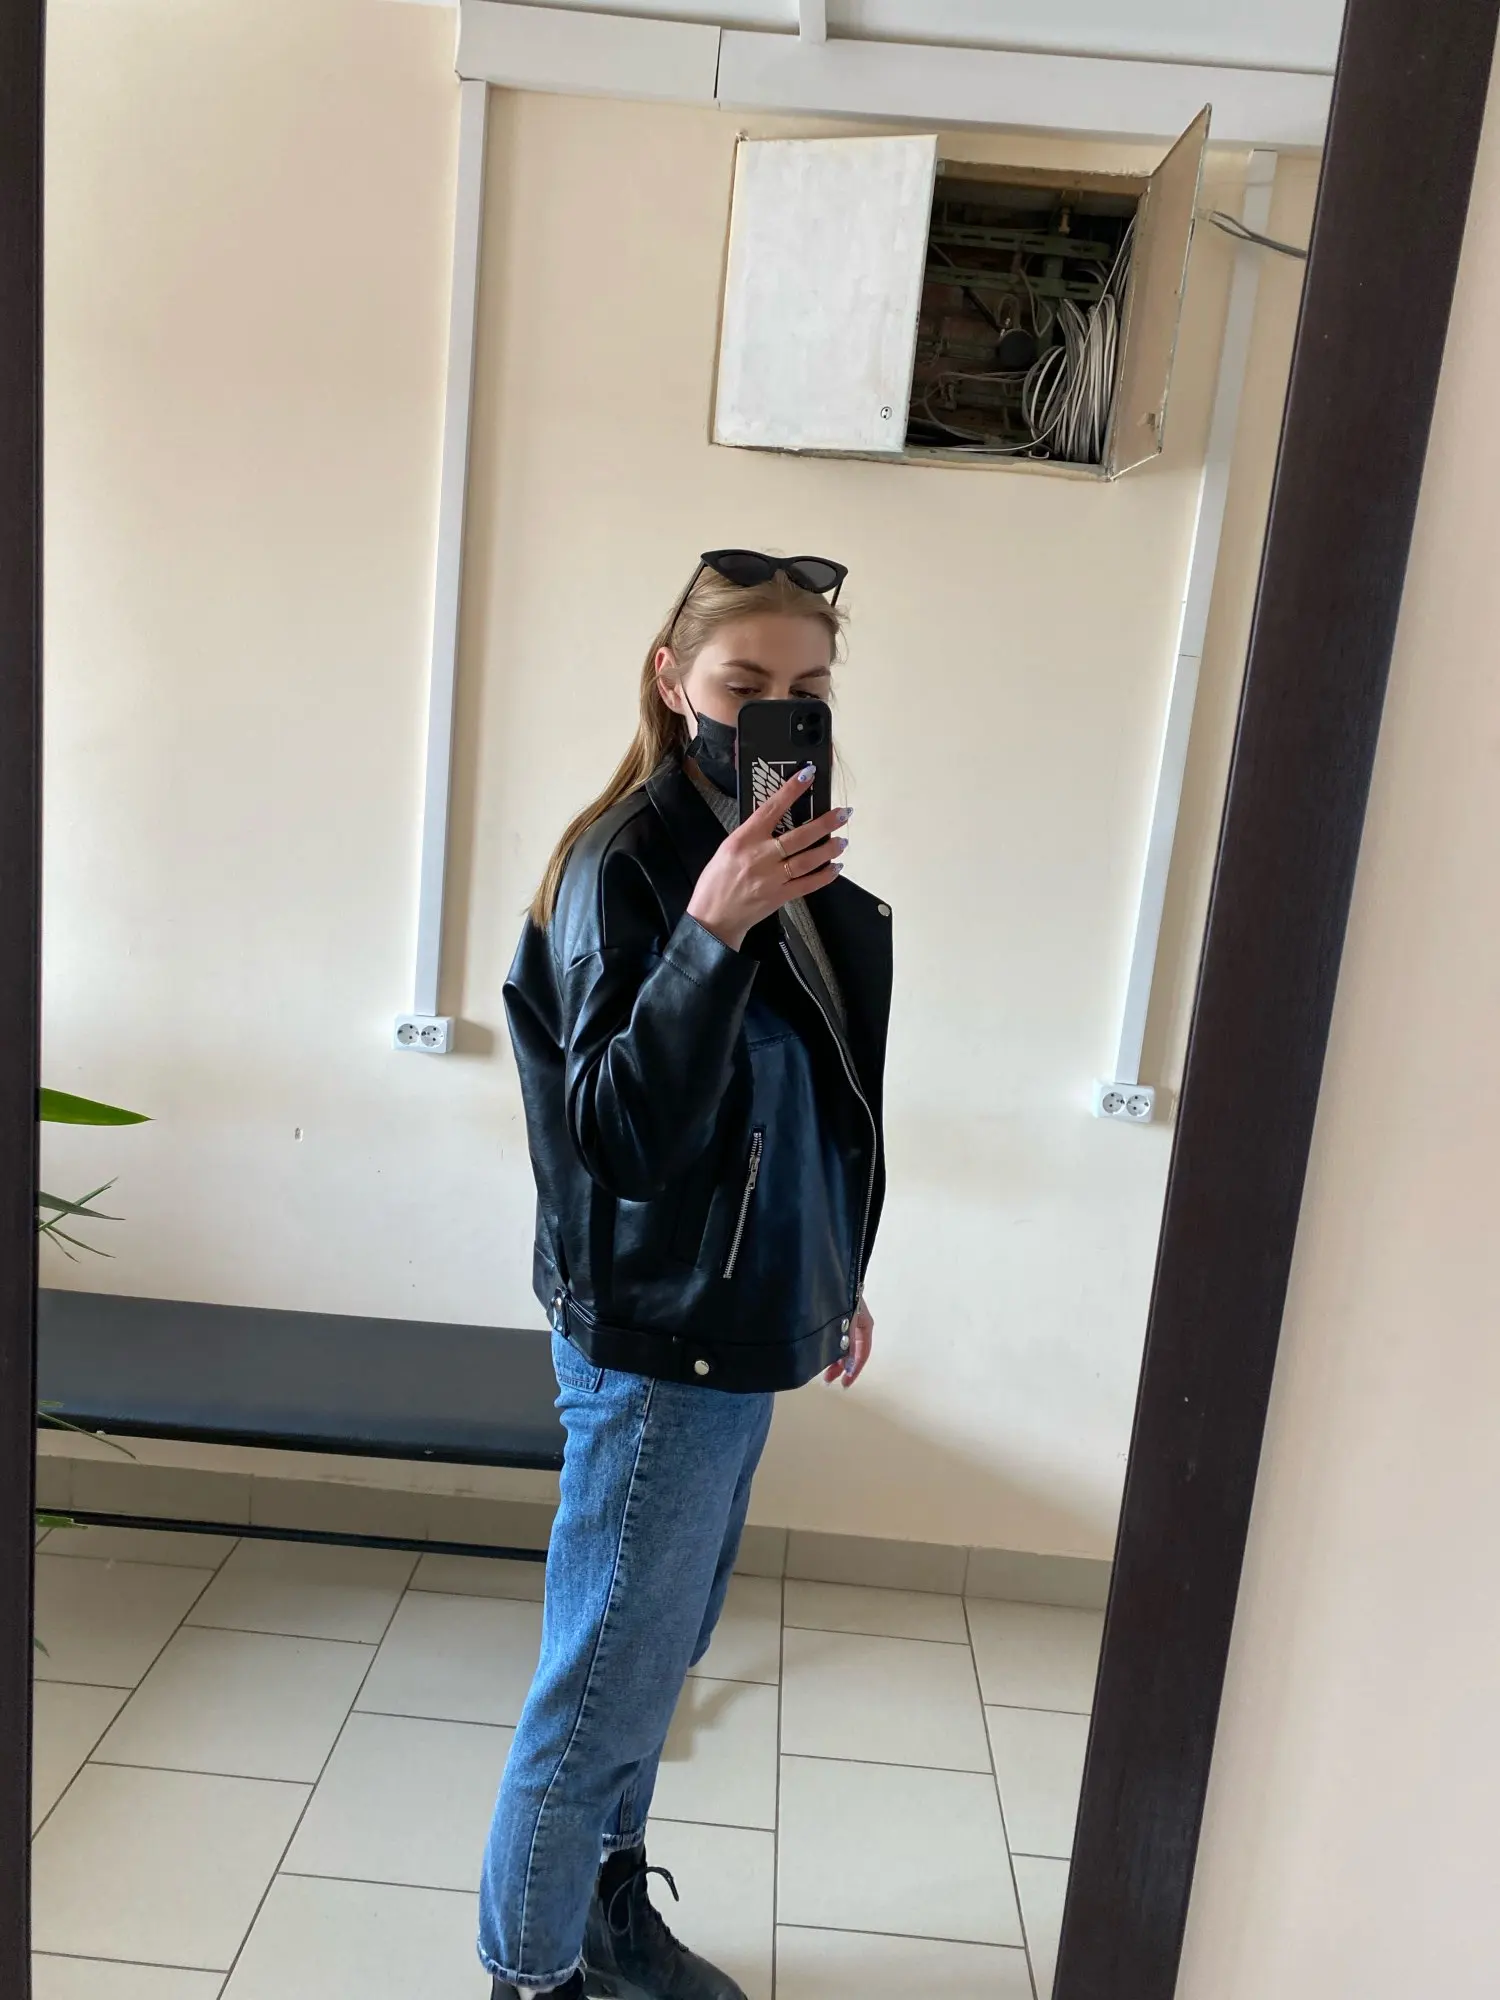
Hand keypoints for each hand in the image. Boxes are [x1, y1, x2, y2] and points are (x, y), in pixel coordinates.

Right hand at [687, 767, 849, 951]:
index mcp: (744, 839)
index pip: (772, 808)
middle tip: (844, 813)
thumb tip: (778, 821)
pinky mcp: (780, 896)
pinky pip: (807, 885)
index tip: (808, 775)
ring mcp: (772, 878)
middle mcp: (760, 856)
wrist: (713, 916)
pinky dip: (824, 876)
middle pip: (799, 836)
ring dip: (829, 849)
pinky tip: (835, 868)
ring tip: (843, 840)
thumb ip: (752, 835)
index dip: (792, 790)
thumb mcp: (728, 848)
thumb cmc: (716, 880)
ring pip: (807, 860)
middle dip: (825, 823)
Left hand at [824, 1296, 872, 1387]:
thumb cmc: (836, 1291)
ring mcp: (846, 1317)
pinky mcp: (833, 1314)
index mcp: (864, 1323)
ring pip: (842, 1344)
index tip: (846, 1383)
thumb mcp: (846, 1322)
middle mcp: (856, 1321)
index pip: (863, 1353)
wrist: (823, 1268)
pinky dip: (829, 1347)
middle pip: (852, 1350)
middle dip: (841, 1367)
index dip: (854, 1370)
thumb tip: (846, 1365)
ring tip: (823, 1370)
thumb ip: (847, 1345)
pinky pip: (834, 1336)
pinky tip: (820, 1353)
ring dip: (834, 1358)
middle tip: (829, 1380)